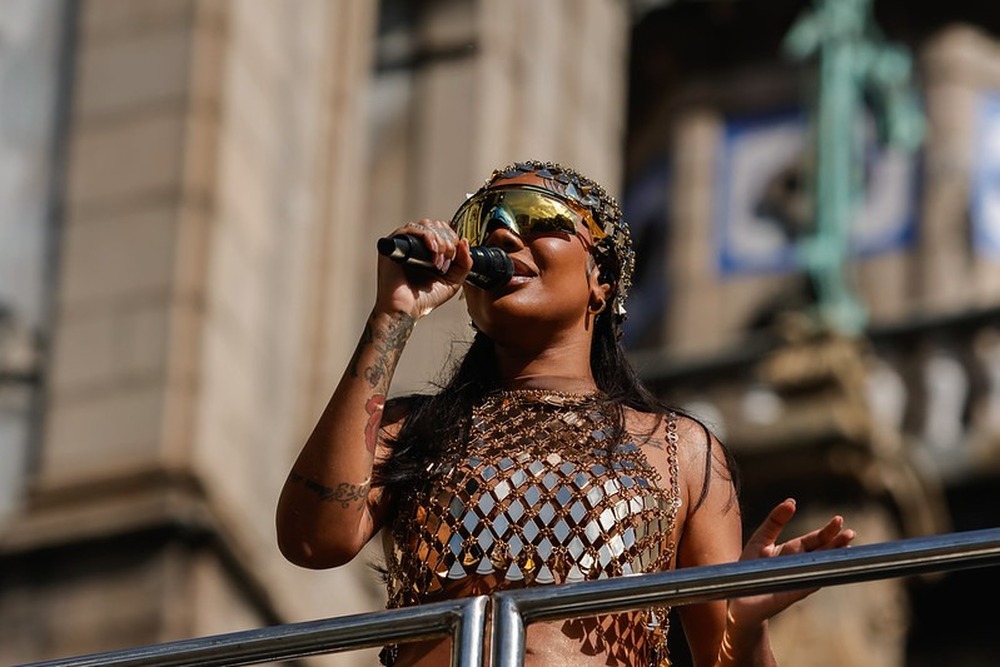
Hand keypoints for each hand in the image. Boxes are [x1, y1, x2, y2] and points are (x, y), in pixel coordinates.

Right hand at [375, 219, 472, 319]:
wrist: (406, 310)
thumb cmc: (424, 299)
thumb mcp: (453, 281)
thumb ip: (464, 263)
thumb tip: (464, 241)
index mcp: (428, 251)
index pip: (443, 230)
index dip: (453, 238)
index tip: (455, 256)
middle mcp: (416, 245)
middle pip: (436, 224)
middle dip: (447, 239)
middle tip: (447, 258)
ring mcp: (404, 243)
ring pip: (426, 224)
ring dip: (439, 239)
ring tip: (439, 258)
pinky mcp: (393, 244)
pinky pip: (411, 228)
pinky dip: (427, 236)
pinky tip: (433, 251)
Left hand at [727, 498, 854, 630]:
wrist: (740, 600)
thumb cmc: (751, 569)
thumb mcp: (761, 539)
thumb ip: (775, 521)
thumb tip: (792, 501)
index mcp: (792, 551)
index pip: (814, 539)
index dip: (827, 531)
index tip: (839, 519)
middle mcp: (800, 565)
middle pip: (822, 552)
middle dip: (836, 542)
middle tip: (850, 533)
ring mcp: (798, 579)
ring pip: (820, 567)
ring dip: (833, 559)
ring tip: (848, 548)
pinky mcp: (791, 594)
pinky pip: (807, 584)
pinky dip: (818, 577)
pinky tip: (831, 569)